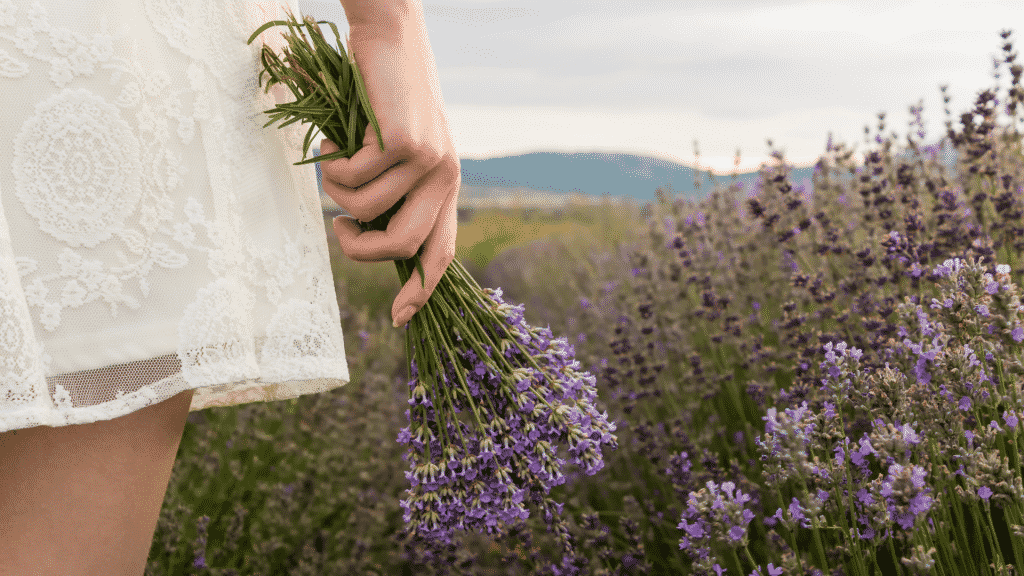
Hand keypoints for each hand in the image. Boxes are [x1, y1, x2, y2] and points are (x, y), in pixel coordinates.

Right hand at [318, 15, 459, 328]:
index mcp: (445, 186)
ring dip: (337, 194)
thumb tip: (368, 237)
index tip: (400, 319)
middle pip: (403, 248)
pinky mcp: (406, 142)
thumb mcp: (394, 152)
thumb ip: (393, 191)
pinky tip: (337, 138)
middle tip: (339, 230)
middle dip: (361, 250)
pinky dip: (332, 164)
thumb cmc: (385, 98)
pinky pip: (353, 179)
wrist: (390, 38)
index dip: (422, 290)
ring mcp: (429, 161)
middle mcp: (446, 178)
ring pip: (368, 211)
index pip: (441, 251)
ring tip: (335, 161)